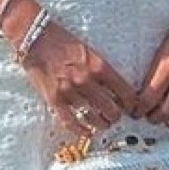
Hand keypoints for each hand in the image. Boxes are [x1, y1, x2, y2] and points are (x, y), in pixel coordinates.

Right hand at [19, 16, 138, 138]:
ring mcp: (70, 91)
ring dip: (102, 124)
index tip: (131, 107)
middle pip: (111, 109)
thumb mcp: (89, 51)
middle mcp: (86, 79)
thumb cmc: (62, 41)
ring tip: (104, 125)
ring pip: (93, 117)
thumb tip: (114, 88)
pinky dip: (81, 130)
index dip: (131, 103)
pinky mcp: (54, 99)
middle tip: (116, 116)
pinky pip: (70, 121)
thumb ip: (102, 69)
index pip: (124, 91)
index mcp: (99, 65)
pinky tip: (87, 132)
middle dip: (116, 116)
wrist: (36, 37)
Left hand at [137, 0, 168, 128]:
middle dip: (153, 117)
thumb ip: (154, 72)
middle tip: (147, 115)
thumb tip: (144, 92)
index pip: (148, 99)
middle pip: (165, 111)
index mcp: (168, 66)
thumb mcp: (160, 49)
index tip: (135, 111)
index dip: (139, 109)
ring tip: (164, 105)